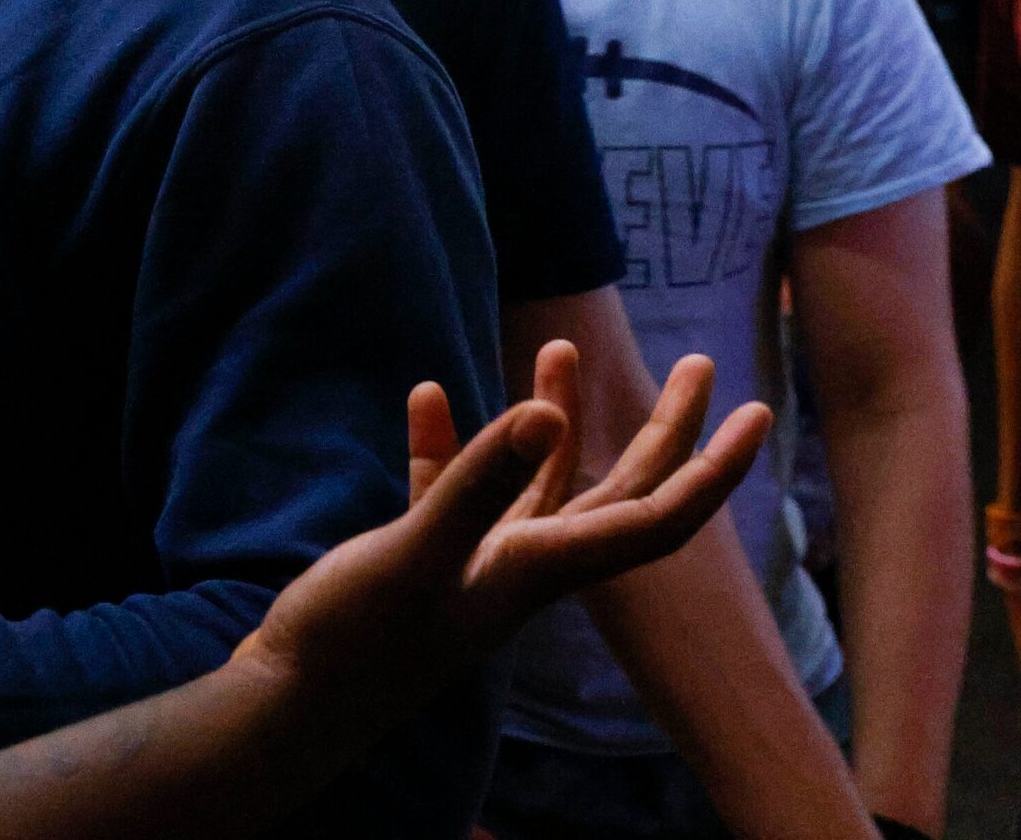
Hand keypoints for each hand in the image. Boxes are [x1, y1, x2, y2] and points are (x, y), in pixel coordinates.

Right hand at [243, 343, 768, 701]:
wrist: (292, 701)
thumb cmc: (356, 640)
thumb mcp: (417, 553)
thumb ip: (479, 482)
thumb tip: (546, 415)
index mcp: (539, 570)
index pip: (654, 517)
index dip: (710, 467)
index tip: (756, 411)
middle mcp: (524, 569)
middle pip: (619, 493)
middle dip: (662, 430)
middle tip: (697, 364)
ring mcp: (474, 564)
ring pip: (541, 485)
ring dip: (555, 419)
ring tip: (560, 349)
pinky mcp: (424, 561)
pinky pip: (455, 490)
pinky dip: (450, 443)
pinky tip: (428, 398)